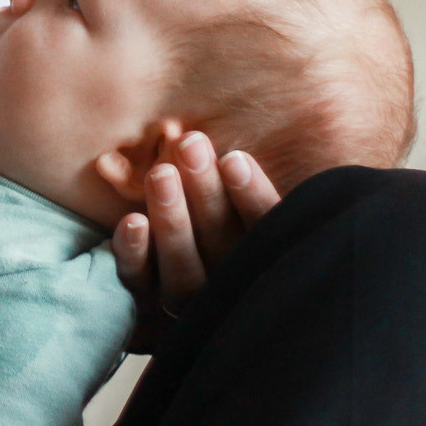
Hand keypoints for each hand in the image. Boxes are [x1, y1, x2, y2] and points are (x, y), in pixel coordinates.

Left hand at [113, 130, 278, 344]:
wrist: (198, 321)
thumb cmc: (232, 232)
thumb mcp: (253, 211)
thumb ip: (250, 178)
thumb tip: (294, 104)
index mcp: (268, 265)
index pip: (269, 235)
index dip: (253, 199)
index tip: (233, 158)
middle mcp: (234, 291)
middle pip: (223, 247)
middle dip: (206, 194)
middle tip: (189, 145)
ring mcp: (191, 308)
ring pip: (183, 271)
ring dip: (172, 220)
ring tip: (160, 174)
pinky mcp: (148, 315)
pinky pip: (141, 288)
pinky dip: (135, 256)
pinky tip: (131, 222)